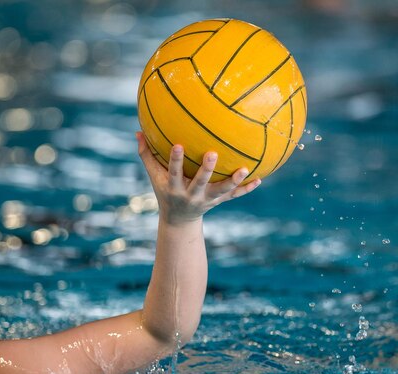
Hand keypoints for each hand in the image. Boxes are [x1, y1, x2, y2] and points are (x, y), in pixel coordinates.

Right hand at [136, 131, 261, 224]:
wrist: (179, 219)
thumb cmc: (165, 190)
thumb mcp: (154, 176)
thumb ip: (146, 155)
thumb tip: (137, 131)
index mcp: (174, 188)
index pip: (173, 173)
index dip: (175, 161)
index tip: (178, 145)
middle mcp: (191, 195)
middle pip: (200, 183)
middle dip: (206, 170)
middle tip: (213, 154)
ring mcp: (207, 200)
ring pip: (222, 191)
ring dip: (233, 181)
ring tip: (244, 169)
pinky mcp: (219, 202)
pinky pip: (235, 196)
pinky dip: (247, 189)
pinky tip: (260, 179)